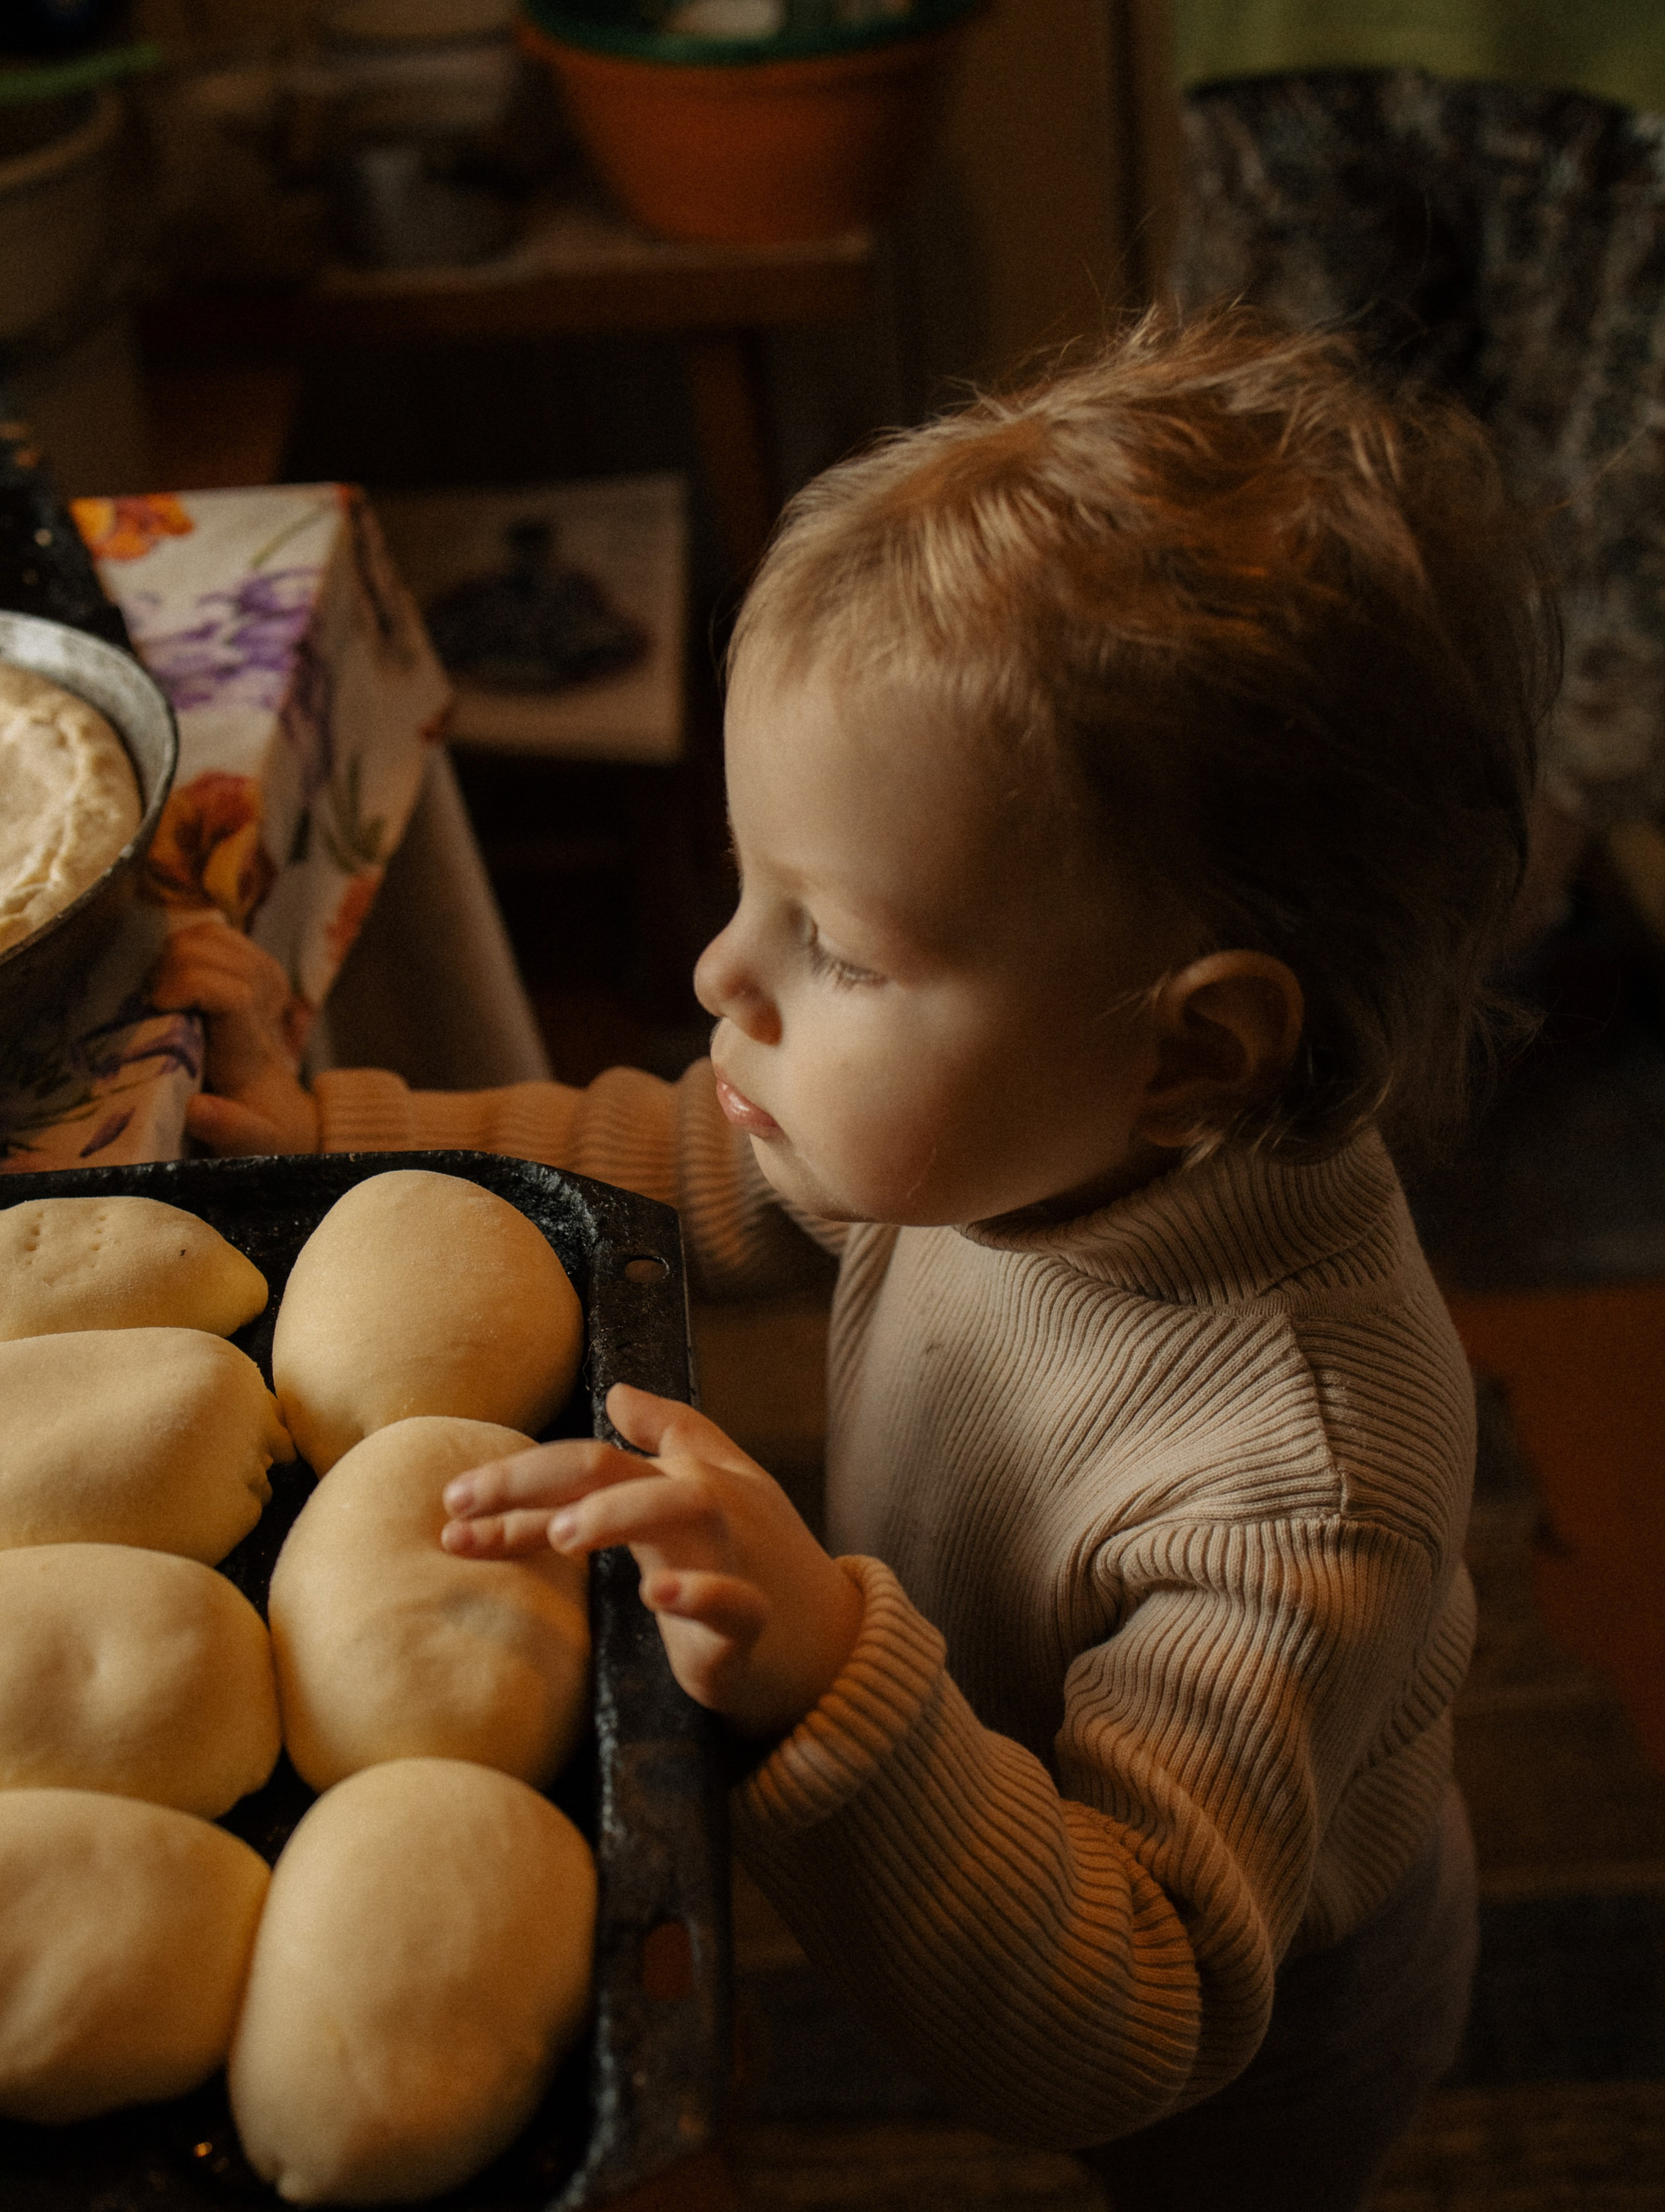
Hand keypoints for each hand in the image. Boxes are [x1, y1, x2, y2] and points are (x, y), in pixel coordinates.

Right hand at [149, 922, 320, 1155]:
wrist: (289, 1122)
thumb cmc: (264, 1136)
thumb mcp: (253, 1145)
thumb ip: (230, 1129)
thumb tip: (196, 1109)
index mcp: (249, 1047)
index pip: (231, 993)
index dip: (189, 984)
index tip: (157, 1004)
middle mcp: (259, 1009)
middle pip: (220, 951)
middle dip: (178, 963)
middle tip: (156, 998)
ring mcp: (259, 989)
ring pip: (218, 936)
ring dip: (184, 951)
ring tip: (167, 986)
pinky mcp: (254, 980)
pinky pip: (222, 938)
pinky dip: (197, 943)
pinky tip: (186, 973)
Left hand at [440, 1382, 862, 1739]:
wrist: (829, 1643)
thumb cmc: (759, 1559)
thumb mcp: (717, 1488)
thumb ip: (672, 1434)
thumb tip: (619, 1392)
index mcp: (683, 1476)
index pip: (588, 1461)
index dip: (516, 1478)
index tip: (449, 1506)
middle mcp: (704, 1502)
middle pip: (616, 1468)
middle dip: (534, 1480)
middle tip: (463, 1504)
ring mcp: (734, 1557)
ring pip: (681, 1509)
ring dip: (618, 1513)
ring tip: (560, 1537)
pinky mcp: (752, 1622)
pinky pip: (731, 1602)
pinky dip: (697, 1594)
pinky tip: (655, 1595)